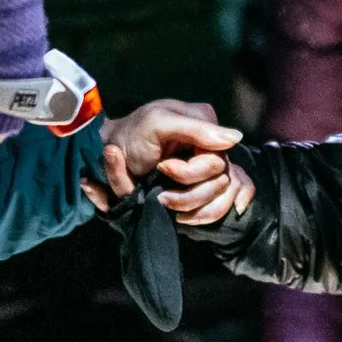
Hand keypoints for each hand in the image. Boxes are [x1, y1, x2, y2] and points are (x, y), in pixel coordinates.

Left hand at [83, 100, 255, 225]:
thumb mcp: (158, 124)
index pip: (219, 158)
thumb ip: (196, 129)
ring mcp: (204, 171)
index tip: (164, 168)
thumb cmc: (129, 135)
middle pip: (220, 183)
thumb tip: (236, 137)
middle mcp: (209, 148)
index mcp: (204, 125)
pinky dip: (196, 217)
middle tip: (160, 193)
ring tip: (159, 201)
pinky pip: (214, 211)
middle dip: (189, 194)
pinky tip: (176, 216)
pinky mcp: (196, 189)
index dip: (194, 171)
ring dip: (186, 206)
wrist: (104, 157)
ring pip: (217, 201)